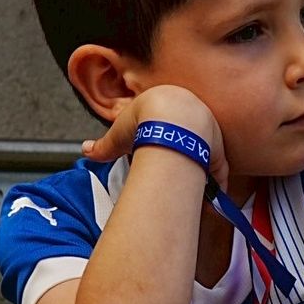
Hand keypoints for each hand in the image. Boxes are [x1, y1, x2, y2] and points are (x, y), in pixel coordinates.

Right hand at [82, 85, 228, 187]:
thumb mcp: (117, 134)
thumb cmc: (143, 122)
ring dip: (197, 170)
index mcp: (170, 105)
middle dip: (179, 154)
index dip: (159, 136)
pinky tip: (207, 198)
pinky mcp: (218, 152)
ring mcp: (210, 135)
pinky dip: (212, 185)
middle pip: (188, 138)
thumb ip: (103, 145)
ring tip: (184, 187)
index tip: (154, 149)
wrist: (171, 120)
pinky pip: (217, 171)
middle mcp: (194, 117)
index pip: (166, 122)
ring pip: (204, 154)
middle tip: (168, 170)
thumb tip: (85, 150)